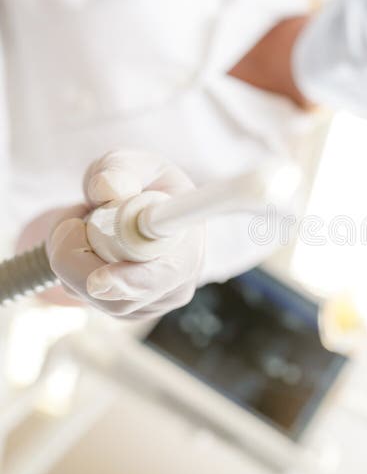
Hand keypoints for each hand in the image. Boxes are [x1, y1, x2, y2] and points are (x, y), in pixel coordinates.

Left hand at [37, 150, 203, 318]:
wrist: (146, 206)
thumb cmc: (145, 183)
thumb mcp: (137, 164)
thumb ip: (121, 170)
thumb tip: (107, 190)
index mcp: (189, 244)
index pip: (166, 273)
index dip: (134, 280)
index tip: (98, 280)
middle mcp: (177, 283)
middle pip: (118, 295)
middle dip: (77, 259)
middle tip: (69, 220)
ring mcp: (152, 302)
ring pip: (94, 297)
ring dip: (71, 257)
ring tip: (83, 221)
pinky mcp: (128, 310)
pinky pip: (85, 297)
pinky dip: (72, 268)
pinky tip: (86, 243)